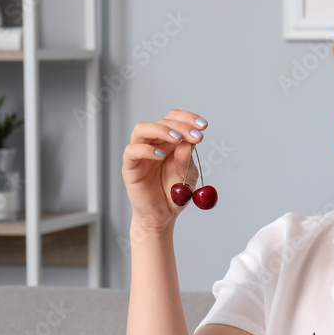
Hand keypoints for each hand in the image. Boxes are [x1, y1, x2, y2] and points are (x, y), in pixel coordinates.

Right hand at [122, 109, 207, 230]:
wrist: (163, 216)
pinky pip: (132, 151)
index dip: (187, 118)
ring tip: (177, 138)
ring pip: (142, 129)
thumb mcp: (187, 175)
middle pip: (161, 122)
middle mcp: (154, 144)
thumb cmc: (175, 194)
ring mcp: (140, 154)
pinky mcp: (130, 167)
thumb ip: (186, 160)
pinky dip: (146, 150)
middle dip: (181, 126)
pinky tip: (160, 155)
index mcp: (169, 142)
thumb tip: (186, 142)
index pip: (173, 120)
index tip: (203, 125)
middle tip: (196, 136)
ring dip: (161, 130)